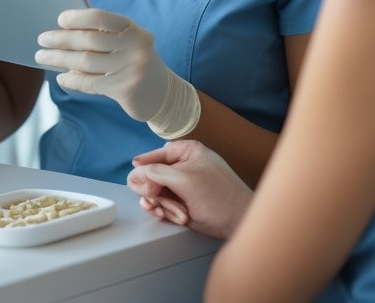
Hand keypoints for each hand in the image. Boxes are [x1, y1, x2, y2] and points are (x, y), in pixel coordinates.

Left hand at [34, 9, 199, 136]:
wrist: (164, 95)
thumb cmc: (135, 63)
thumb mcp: (127, 44)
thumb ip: (103, 36)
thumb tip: (62, 32)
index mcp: (133, 30)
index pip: (100, 17)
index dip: (77, 18)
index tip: (60, 21)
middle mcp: (135, 46)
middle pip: (89, 40)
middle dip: (61, 39)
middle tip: (42, 40)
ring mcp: (132, 68)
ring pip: (85, 61)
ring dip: (59, 59)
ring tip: (42, 57)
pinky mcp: (125, 89)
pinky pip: (90, 82)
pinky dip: (71, 80)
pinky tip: (61, 78)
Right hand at [126, 140, 252, 239]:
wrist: (240, 222)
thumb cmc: (220, 196)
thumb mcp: (184, 179)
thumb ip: (156, 173)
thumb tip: (135, 173)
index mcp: (187, 152)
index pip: (156, 155)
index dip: (145, 167)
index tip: (137, 179)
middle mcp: (184, 167)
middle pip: (152, 176)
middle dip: (154, 191)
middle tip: (156, 201)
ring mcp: (183, 186)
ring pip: (155, 192)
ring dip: (160, 204)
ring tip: (171, 213)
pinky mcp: (183, 203)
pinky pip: (163, 204)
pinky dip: (164, 211)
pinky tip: (170, 216)